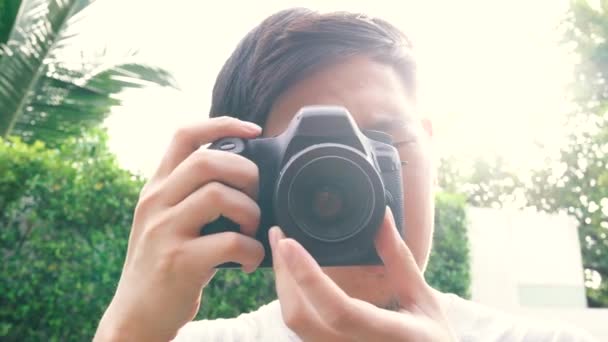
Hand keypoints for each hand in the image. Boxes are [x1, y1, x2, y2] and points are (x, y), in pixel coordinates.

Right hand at [95, 117, 265, 340]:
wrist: (136, 314)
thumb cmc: (162, 265)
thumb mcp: (164, 220)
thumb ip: (188, 194)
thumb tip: (239, 175)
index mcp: (156, 188)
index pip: (184, 135)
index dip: (222, 123)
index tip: (253, 130)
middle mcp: (156, 202)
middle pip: (209, 160)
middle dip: (246, 173)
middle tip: (255, 197)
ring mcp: (164, 231)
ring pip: (221, 195)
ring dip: (251, 213)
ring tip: (251, 231)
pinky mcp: (179, 262)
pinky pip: (231, 242)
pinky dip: (252, 251)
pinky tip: (248, 262)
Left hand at [269, 208, 455, 341]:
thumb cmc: (431, 339)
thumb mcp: (423, 299)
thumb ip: (399, 259)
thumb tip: (382, 216)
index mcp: (388, 335)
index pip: (338, 309)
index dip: (308, 276)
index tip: (289, 242)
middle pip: (300, 317)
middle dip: (283, 274)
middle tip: (279, 235)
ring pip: (295, 324)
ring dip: (284, 284)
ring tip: (283, 250)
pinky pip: (300, 327)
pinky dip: (292, 297)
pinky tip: (293, 275)